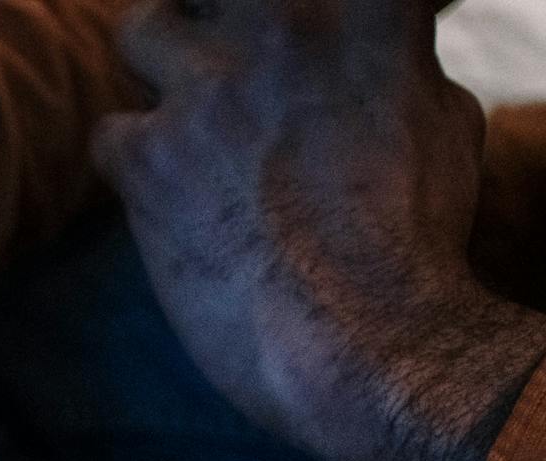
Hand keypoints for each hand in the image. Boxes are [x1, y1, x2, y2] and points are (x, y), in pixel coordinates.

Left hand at [94, 0, 545, 460]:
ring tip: (180, 118)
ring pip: (142, 29)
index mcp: (362, 6)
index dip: (291, 18)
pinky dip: (129, 165)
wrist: (367, 340)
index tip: (287, 60)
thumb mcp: (438, 122)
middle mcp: (281, 22)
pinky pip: (108, 135)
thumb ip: (388, 67)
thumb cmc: (416, 245)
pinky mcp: (149, 155)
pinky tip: (160, 199)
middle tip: (221, 62)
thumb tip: (367, 58)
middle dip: (212, 18)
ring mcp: (208, 85)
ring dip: (157, 69)